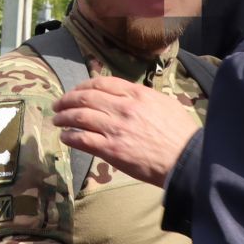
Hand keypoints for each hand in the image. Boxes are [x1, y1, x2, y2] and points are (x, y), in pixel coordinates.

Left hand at [52, 77, 200, 187]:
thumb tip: (126, 95)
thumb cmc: (180, 133)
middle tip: (58, 105)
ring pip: (79, 117)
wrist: (186, 159)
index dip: (82, 86)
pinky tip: (65, 137)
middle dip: (67, 100)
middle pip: (85, 98)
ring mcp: (115, 129)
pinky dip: (70, 137)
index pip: (101, 83)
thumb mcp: (164, 103)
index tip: (75, 91)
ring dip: (63, 117)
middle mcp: (123, 107)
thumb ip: (142, 97)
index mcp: (137, 94)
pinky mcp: (111, 150)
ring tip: (56, 120)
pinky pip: (83, 140)